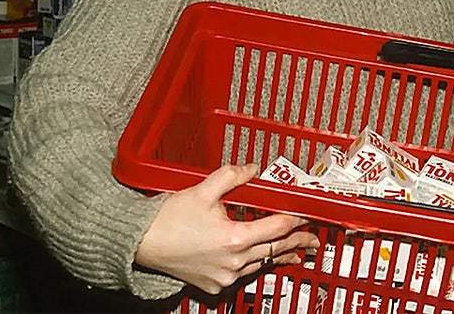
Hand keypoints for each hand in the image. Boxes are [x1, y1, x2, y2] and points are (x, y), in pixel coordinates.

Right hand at [134, 163, 319, 293]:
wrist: (140, 244)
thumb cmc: (167, 220)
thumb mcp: (202, 190)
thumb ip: (231, 176)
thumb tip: (252, 169)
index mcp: (234, 238)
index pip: (277, 228)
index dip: (296, 220)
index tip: (307, 215)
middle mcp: (233, 261)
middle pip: (275, 250)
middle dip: (297, 243)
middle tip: (313, 240)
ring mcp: (224, 276)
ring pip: (261, 264)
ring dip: (278, 255)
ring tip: (295, 253)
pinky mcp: (214, 284)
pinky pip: (243, 274)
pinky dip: (256, 265)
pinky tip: (262, 261)